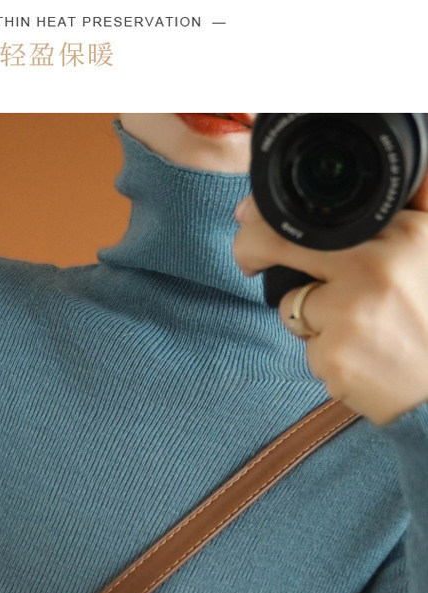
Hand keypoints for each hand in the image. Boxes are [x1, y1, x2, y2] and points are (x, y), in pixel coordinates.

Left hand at [231, 174, 427, 424]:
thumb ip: (410, 206)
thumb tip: (384, 166)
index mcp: (401, 233)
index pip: (317, 212)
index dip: (272, 215)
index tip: (250, 217)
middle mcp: (374, 267)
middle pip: (279, 243)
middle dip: (253, 249)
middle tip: (248, 259)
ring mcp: (350, 313)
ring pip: (291, 306)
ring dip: (312, 320)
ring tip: (361, 331)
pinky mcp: (333, 357)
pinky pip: (307, 349)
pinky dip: (327, 357)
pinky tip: (362, 360)